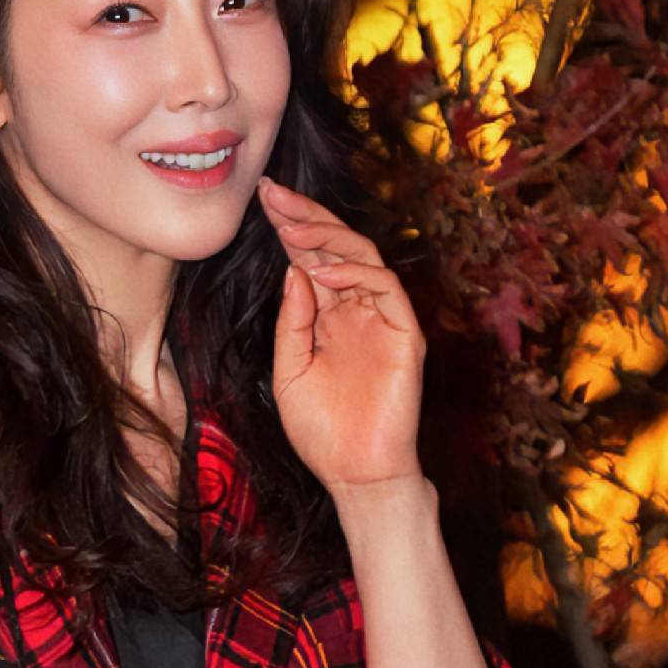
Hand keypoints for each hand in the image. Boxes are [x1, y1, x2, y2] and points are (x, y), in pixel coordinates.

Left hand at [256, 173, 425, 496]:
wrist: (353, 474)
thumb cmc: (321, 429)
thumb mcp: (289, 369)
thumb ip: (293, 320)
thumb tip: (294, 270)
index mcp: (330, 316)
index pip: (311, 259)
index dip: (290, 228)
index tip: (262, 200)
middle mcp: (358, 310)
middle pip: (337, 248)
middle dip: (305, 217)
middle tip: (272, 193)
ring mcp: (384, 319)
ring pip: (363, 257)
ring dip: (326, 237)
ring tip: (289, 227)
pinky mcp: (406, 334)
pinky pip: (385, 288)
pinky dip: (354, 274)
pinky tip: (320, 270)